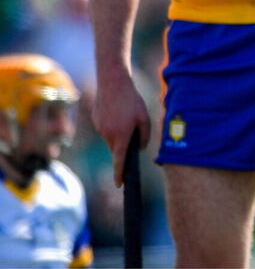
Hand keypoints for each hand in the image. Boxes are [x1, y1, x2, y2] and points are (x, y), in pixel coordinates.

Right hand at [92, 71, 151, 187]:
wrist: (112, 83)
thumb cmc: (132, 101)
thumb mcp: (144, 118)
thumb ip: (144, 136)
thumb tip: (140, 148)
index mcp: (122, 136)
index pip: (120, 161)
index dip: (119, 174)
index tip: (119, 185)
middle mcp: (108, 135)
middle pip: (117, 148)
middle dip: (124, 145)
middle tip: (132, 129)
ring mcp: (100, 129)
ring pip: (112, 138)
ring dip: (119, 132)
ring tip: (125, 114)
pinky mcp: (96, 121)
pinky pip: (106, 128)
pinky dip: (113, 124)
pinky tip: (117, 110)